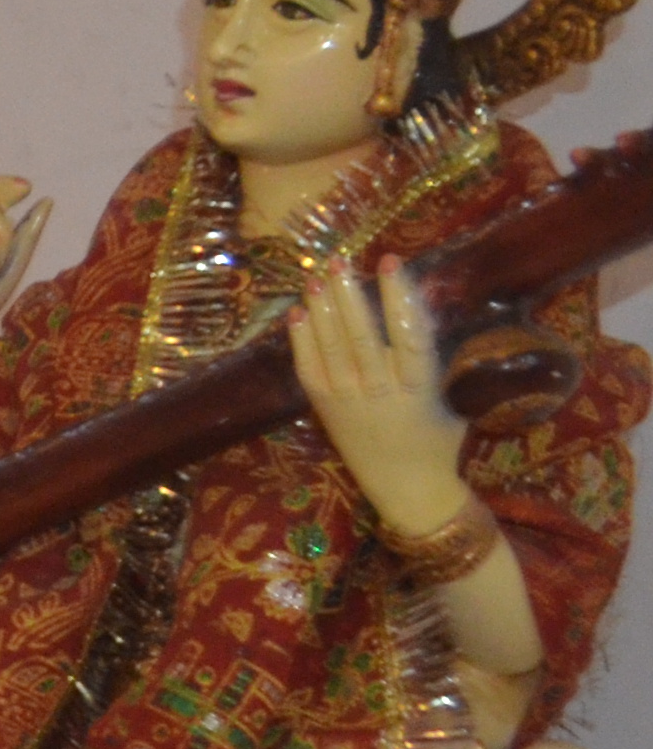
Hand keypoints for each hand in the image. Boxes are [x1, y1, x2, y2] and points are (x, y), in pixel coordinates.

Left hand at [294, 262, 469, 532]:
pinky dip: (301, 340)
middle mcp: (379, 391)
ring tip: (317, 276)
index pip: (408, 334)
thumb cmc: (440, 441)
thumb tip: (422, 311)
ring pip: (331, 348)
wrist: (407, 489)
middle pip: (360, 336)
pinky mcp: (325, 409)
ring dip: (323, 310)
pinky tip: (297, 313)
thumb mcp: (451, 399)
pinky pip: (308, 370)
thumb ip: (436, 360)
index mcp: (419, 387)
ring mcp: (347, 401)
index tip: (391, 261)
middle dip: (348, 295)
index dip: (399, 296)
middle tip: (340, 260)